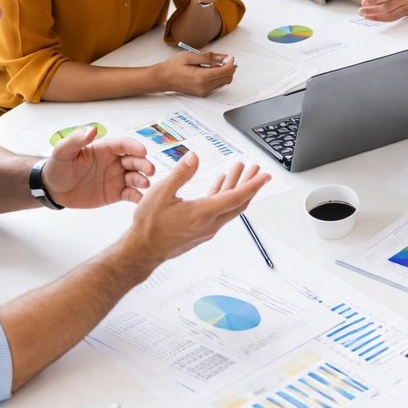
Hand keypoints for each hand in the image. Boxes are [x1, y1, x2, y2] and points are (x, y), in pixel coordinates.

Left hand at [40, 126, 153, 207]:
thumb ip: (76, 140)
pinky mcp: (116, 193)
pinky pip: (131, 194)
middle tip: (150, 170)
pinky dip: (139, 196)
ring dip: (143, 179)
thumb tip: (92, 129)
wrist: (53, 190)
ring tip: (144, 184)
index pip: (124, 145)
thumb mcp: (63, 152)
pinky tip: (142, 199)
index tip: (143, 151)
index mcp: (105, 149)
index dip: (135, 146)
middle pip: (135, 160)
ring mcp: (117, 178)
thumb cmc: (58, 167)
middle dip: (144, 164)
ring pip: (136, 177)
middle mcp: (114, 162)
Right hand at [122, 158, 269, 268]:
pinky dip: (223, 196)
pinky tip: (220, 184)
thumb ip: (180, 173)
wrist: (143, 250)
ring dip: (236, 188)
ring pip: (229, 207)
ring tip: (238, 170)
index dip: (253, 185)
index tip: (265, 175)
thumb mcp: (161, 193)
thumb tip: (193, 156)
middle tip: (256, 169)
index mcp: (203, 213)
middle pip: (238, 202)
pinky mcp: (201, 231)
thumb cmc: (149, 225)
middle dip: (249, 184)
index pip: (236, 197)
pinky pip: (219, 212)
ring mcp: (207, 228)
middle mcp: (209, 223)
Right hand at [155, 50, 236, 95]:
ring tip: (214, 64)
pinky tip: (209, 70)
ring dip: (223, 73)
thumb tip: (222, 57)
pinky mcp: (202, 93)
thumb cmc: (173, 66)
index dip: (231, 63)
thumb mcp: (190, 55)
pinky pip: (216, 85)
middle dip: (229, 68)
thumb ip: (208, 56)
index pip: (226, 72)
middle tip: (223, 60)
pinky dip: (217, 77)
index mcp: (202, 77)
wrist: (163, 78)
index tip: (230, 57)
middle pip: (228, 78)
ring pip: (223, 82)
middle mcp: (204, 87)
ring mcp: (204, 92)